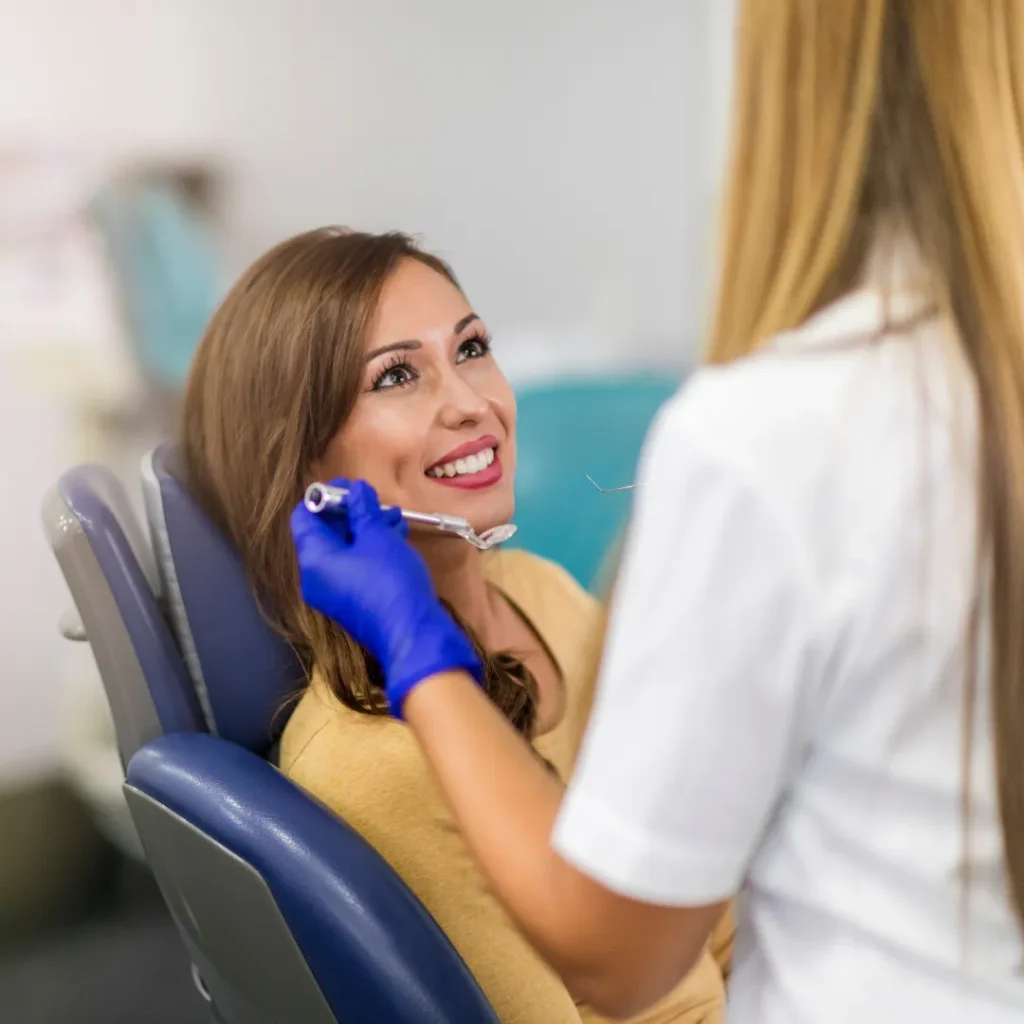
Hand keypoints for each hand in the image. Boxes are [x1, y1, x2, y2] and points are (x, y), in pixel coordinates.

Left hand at [290, 479, 482, 714]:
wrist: (413, 634)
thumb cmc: (391, 581)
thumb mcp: (377, 535)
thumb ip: (362, 508)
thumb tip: (356, 490)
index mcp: (313, 559)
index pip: (304, 516)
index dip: (325, 497)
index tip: (350, 487)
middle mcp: (316, 578)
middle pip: (324, 533)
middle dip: (351, 512)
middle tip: (375, 501)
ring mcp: (333, 593)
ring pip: (343, 550)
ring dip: (366, 530)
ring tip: (393, 519)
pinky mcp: (352, 603)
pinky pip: (353, 567)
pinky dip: (370, 550)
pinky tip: (396, 539)